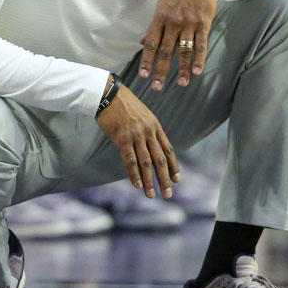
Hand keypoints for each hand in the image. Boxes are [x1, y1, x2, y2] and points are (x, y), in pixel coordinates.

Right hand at [96, 82, 178, 197]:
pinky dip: (134, 174)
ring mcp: (136, 135)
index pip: (168, 150)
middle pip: (160, 159)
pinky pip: (130, 160)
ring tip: (151, 194)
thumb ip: (149, 131)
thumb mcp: (143, 115)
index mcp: (156, 126)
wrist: (109, 94)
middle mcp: (149, 132)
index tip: (177, 180)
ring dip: (150, 181)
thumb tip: (151, 147)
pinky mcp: (122, 138)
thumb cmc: (124, 105)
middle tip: (168, 194)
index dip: (173, 166)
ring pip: (146, 162)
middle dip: (165, 178)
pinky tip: (137, 185)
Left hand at [140, 0, 216, 90]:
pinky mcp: (203, 24)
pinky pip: (201, 44)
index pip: (151, 44)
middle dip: (161, 71)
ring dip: (183, 69)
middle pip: (166, 51)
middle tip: (158, 87)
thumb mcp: (161, 7)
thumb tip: (142, 42)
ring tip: (182, 83)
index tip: (144, 75)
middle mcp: (173, 23)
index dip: (147, 61)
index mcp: (160, 19)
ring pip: (184, 51)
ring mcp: (189, 24)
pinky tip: (198, 71)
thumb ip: (153, 26)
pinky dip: (199, 59)